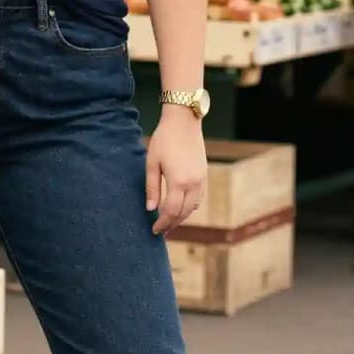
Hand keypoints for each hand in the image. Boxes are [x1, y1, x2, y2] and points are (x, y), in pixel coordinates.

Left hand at [146, 107, 206, 235]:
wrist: (184, 121)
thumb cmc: (164, 140)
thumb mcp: (152, 163)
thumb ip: (151, 188)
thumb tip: (150, 209)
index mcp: (178, 181)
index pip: (171, 211)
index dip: (162, 223)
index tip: (154, 230)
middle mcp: (193, 184)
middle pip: (183, 213)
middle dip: (172, 224)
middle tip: (161, 231)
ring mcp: (201, 180)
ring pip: (193, 207)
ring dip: (181, 217)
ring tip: (169, 222)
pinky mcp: (204, 175)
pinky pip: (199, 198)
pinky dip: (190, 207)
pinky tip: (180, 208)